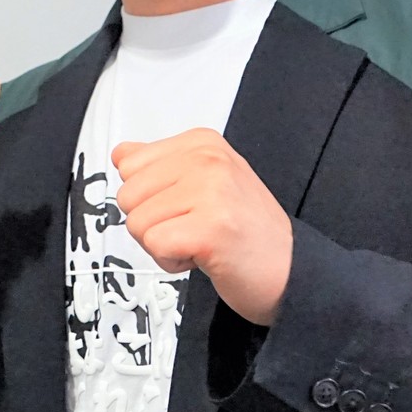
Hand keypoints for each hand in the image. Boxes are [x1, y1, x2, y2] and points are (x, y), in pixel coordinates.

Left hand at [113, 129, 291, 324]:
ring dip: (162, 244)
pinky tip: (201, 255)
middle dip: (152, 222)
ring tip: (199, 240)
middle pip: (127, 195)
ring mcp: (211, 192)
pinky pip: (154, 245)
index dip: (149, 196)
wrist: (289, 268)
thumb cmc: (245, 229)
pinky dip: (171, 261)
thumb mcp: (203, 180)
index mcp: (202, 143)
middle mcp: (207, 160)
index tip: (184, 206)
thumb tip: (121, 154)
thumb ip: (159, 164)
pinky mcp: (210, 229)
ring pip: (137, 222)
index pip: (128, 164)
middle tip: (192, 227)